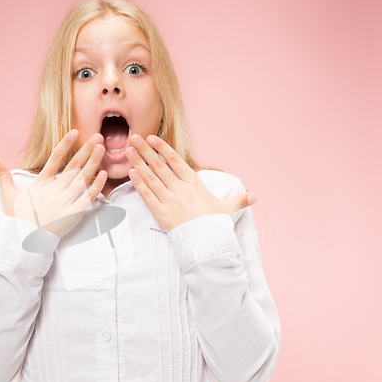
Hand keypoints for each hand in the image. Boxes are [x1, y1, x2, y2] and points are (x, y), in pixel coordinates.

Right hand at [0, 130, 106, 237]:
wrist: (24, 241)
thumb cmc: (16, 218)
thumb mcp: (7, 195)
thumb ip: (2, 175)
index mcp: (41, 183)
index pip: (55, 158)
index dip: (66, 144)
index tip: (75, 132)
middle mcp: (55, 190)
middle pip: (74, 165)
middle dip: (86, 150)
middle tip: (97, 136)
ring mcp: (65, 201)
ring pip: (83, 178)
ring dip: (93, 163)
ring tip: (102, 149)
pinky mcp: (73, 213)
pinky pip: (88, 198)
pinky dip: (96, 186)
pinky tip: (103, 174)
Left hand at [125, 134, 255, 232]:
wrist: (206, 243)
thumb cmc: (215, 225)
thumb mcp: (228, 210)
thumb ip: (238, 200)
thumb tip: (253, 196)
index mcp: (194, 183)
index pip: (175, 161)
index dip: (162, 148)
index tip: (152, 138)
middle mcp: (179, 189)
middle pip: (159, 166)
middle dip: (145, 151)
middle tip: (133, 138)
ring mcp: (169, 200)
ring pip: (150, 177)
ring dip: (138, 163)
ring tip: (128, 151)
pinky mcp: (160, 212)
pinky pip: (147, 195)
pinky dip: (138, 183)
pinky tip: (130, 173)